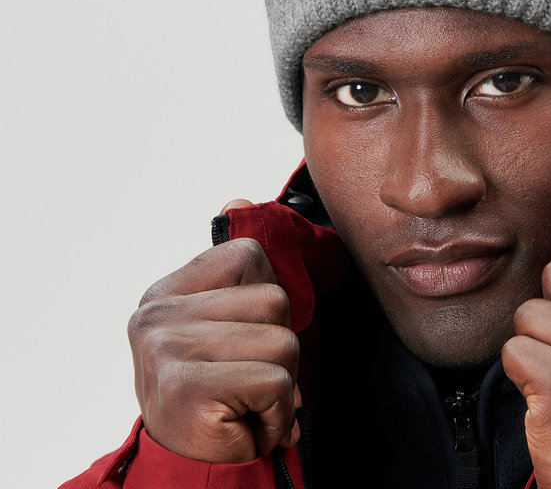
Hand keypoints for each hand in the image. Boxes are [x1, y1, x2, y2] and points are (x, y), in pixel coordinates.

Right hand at [127, 200, 301, 462]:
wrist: (189, 467)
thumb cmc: (217, 391)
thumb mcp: (227, 323)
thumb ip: (235, 270)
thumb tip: (238, 198)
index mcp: (166, 292)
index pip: (249, 254)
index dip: (266, 298)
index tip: (242, 335)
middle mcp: (157, 315)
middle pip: (275, 300)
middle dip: (281, 347)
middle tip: (247, 378)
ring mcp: (167, 350)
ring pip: (284, 342)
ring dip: (282, 385)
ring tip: (246, 401)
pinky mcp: (187, 388)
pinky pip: (277, 382)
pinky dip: (277, 413)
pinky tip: (245, 423)